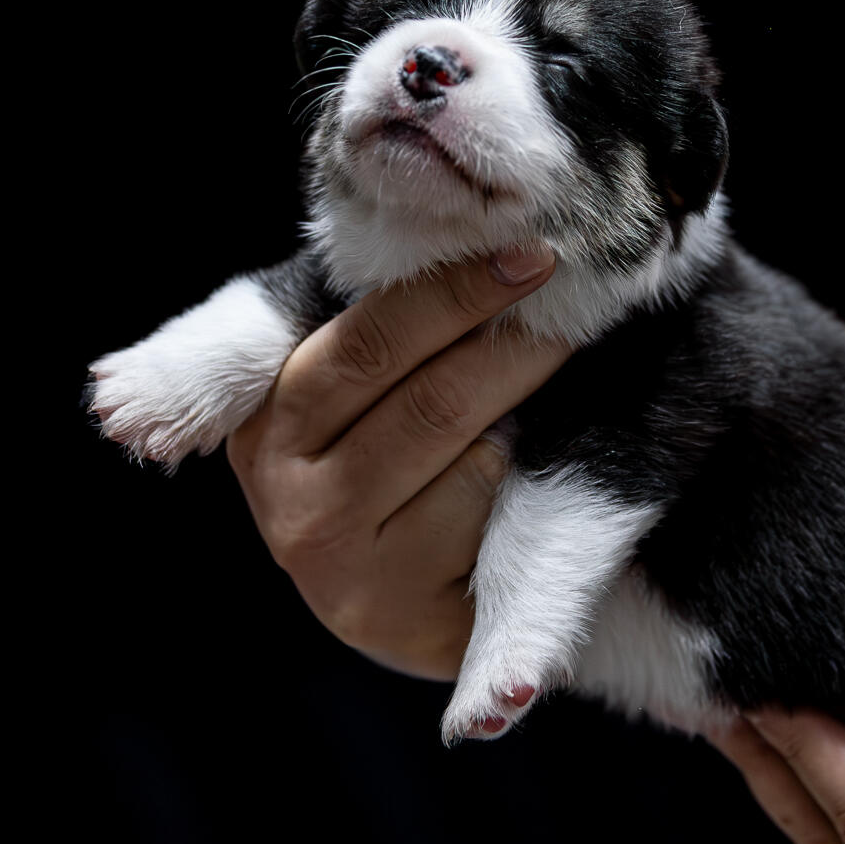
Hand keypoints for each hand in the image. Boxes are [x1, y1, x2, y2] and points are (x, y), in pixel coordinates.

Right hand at [226, 247, 570, 680]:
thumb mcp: (354, 393)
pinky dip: (526, 489)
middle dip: (514, 347)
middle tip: (579, 305)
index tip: (531, 255)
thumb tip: (453, 222)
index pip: (365, 342)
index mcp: (265, 424)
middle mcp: (288, 502)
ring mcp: (343, 573)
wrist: (410, 600)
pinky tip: (545, 468)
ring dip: (530, 417)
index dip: (451, 293)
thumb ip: (372, 326)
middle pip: (428, 404)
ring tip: (563, 376)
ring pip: (471, 465)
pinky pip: (493, 530)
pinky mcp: (404, 622)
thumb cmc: (385, 463)